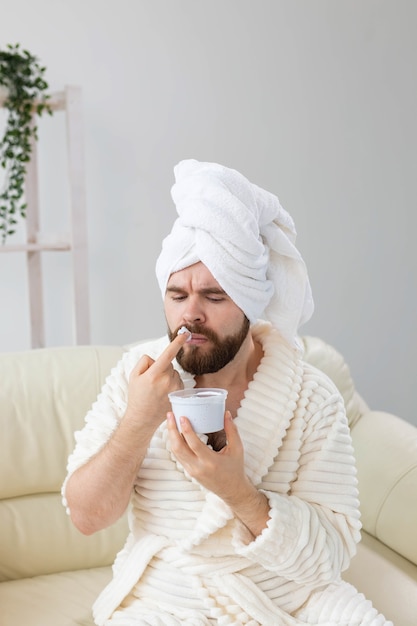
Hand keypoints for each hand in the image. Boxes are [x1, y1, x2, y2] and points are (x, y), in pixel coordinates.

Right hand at [125, 332, 187, 430]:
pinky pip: (177, 381)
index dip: (177, 342)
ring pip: (174, 373)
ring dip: (167, 377)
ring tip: (157, 390)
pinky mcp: (180, 394)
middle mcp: (166, 381)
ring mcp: (175, 388)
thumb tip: (157, 358)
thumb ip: (145, 361)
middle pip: (168, 364)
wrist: (142, 418)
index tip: (185, 333)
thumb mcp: (134, 375)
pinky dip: (172, 384)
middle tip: (151, 382)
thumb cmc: (137, 396)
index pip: (168, 354)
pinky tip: (164, 393)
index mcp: (154, 374)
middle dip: (161, 368)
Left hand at [167, 410, 270, 536]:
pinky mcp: (189, 472)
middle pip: (178, 447)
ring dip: (171, 435)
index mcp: (210, 461)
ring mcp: (192, 470)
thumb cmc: (235, 469)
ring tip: (171, 421)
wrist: (232, 490)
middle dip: (172, 430)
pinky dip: (175, 443)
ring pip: (175, 452)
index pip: (193, 444)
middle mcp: (198, 467)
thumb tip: (226, 413)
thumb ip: (232, 430)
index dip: (186, 430)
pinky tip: (175, 433)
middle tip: (170, 415)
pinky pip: (178, 456)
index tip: (182, 417)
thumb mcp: (237, 449)